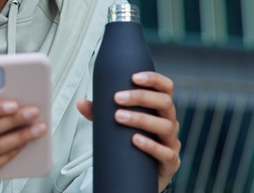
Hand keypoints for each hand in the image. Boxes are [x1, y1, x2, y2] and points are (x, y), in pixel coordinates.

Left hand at [76, 72, 180, 191]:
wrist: (140, 175)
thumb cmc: (132, 144)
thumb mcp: (117, 125)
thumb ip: (100, 113)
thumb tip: (81, 103)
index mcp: (160, 109)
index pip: (165, 88)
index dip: (153, 79)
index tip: (134, 77)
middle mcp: (169, 122)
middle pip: (165, 103)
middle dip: (140, 97)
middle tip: (118, 98)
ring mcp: (172, 142)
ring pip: (165, 126)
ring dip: (141, 119)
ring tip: (120, 117)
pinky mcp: (170, 163)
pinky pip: (166, 153)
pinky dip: (150, 145)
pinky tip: (135, 140)